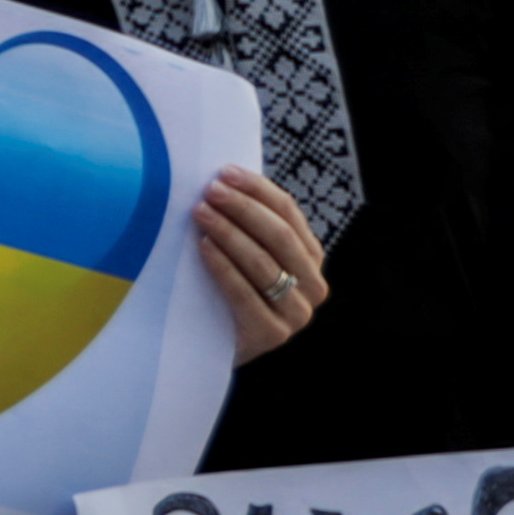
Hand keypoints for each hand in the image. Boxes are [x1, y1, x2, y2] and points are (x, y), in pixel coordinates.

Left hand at [194, 165, 328, 359]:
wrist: (212, 342)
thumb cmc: (226, 284)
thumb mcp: (244, 250)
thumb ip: (246, 222)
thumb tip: (223, 176)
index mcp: (310, 256)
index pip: (289, 213)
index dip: (257, 189)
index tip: (225, 172)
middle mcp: (313, 286)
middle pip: (279, 236)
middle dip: (243, 208)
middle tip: (210, 191)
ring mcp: (297, 314)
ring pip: (264, 263)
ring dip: (230, 233)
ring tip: (200, 213)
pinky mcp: (273, 335)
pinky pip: (246, 295)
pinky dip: (224, 267)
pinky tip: (204, 247)